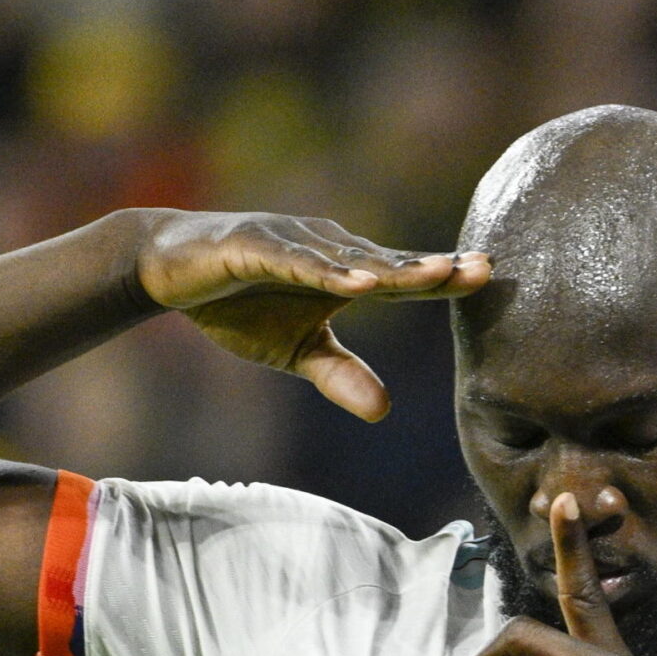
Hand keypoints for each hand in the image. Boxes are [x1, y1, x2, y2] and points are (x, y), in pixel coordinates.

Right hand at [133, 211, 488, 420]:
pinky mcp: (252, 246)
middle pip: (386, 263)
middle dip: (433, 267)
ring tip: (434, 275)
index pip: (400, 278)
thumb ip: (339, 374)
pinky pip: (294, 261)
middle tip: (483, 269)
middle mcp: (325, 248)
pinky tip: (355, 281)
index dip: (442, 278)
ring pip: (348, 259)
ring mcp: (290, 242)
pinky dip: (325, 270)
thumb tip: (385, 412)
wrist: (167, 270)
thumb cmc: (236, 304)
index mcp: (342, 271)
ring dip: (390, 267)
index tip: (489, 279)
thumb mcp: (293, 351)